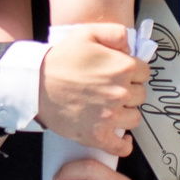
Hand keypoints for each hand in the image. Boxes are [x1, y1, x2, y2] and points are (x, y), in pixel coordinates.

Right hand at [38, 24, 148, 154]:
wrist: (35, 83)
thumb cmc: (61, 58)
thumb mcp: (88, 33)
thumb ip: (116, 33)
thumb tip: (130, 48)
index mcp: (122, 67)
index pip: (145, 72)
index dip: (133, 72)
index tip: (120, 74)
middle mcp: (121, 93)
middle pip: (140, 95)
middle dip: (129, 91)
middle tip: (110, 90)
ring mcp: (110, 116)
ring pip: (134, 118)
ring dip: (125, 113)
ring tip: (110, 108)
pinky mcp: (97, 135)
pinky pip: (121, 146)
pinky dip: (123, 144)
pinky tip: (120, 137)